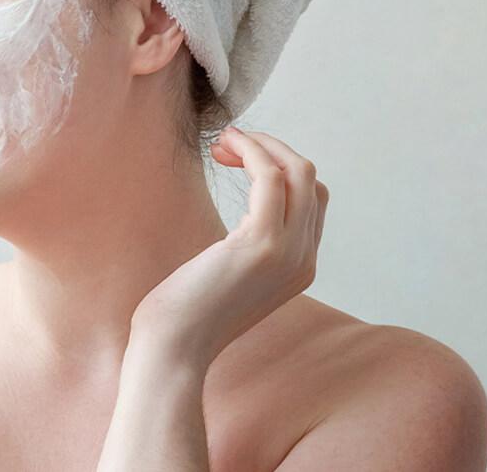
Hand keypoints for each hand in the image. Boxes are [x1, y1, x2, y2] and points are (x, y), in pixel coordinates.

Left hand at [129, 128, 328, 372]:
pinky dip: (251, 151)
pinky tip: (224, 146)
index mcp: (300, 268)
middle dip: (272, 150)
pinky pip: (271, 177)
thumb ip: (250, 252)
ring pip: (298, 171)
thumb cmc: (187, 313)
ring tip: (224, 139)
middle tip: (227, 144)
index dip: (279, 169)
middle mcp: (304, 260)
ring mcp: (288, 252)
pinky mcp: (262, 243)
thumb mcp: (231, 277)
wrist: (174, 348)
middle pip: (311, 180)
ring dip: (261, 144)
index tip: (237, 160)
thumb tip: (245, 221)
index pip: (312, 201)